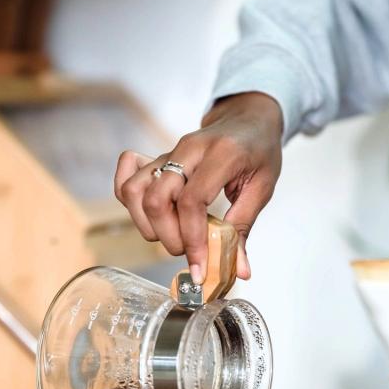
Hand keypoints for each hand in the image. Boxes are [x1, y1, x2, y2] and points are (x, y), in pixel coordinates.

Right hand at [114, 92, 282, 282]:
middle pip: (157, 199)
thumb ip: (244, 227)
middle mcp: (188, 149)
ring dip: (148, 225)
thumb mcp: (262, 188)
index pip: (192, 201)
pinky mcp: (155, 158)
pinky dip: (129, 202)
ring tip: (173, 236)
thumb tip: (238, 269)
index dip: (193, 239)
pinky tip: (150, 216)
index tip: (200, 266)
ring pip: (134, 191)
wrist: (248, 119)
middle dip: (170, 237)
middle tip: (189, 250)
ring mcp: (167, 152)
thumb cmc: (258, 150)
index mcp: (221, 154)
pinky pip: (126, 179)